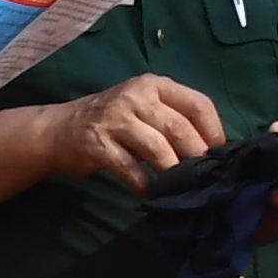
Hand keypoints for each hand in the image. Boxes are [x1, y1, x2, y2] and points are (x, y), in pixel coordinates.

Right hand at [35, 74, 222, 189]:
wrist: (58, 129)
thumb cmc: (110, 121)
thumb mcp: (142, 106)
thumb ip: (171, 118)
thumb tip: (210, 148)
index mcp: (153, 85)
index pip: (197, 104)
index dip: (214, 131)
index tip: (218, 154)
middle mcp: (136, 96)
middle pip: (179, 128)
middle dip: (196, 156)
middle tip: (203, 177)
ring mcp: (115, 119)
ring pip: (158, 149)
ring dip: (173, 172)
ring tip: (179, 186)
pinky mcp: (98, 144)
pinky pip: (130, 168)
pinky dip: (144, 184)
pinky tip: (150, 192)